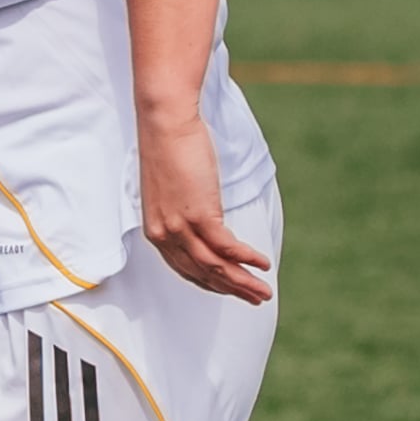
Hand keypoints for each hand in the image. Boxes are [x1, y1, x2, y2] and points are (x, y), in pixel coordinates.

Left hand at [133, 110, 272, 304]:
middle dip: (232, 289)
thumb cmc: (170, 147)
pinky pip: (226, 247)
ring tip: (264, 291)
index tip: (230, 289)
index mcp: (156, 230)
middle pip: (202, 274)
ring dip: (243, 282)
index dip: (211, 284)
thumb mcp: (173, 187)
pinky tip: (263, 264)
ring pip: (215, 266)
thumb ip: (184, 210)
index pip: (185, 269)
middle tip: (255, 298)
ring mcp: (180, 226)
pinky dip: (247, 258)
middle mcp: (164, 234)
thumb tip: (205, 218)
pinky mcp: (198, 214)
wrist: (166, 122)